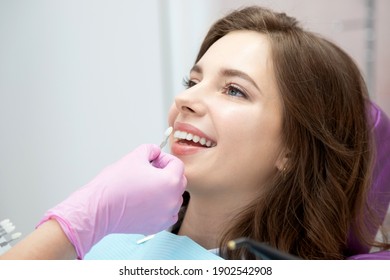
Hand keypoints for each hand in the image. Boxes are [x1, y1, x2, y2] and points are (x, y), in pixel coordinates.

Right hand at [37, 144, 186, 258]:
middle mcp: (172, 200)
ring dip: (165, 190)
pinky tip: (148, 201)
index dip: (165, 159)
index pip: (177, 164)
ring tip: (146, 187)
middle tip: (149, 171)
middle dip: (167, 173)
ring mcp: (166, 215)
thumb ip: (150, 149)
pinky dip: (162, 207)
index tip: (153, 160)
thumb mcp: (135, 156)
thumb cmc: (115, 184)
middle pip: (179, 181)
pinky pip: (168, 214)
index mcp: (170, 181)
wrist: (99, 209)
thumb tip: (155, 152)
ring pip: (174, 198)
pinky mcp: (158, 226)